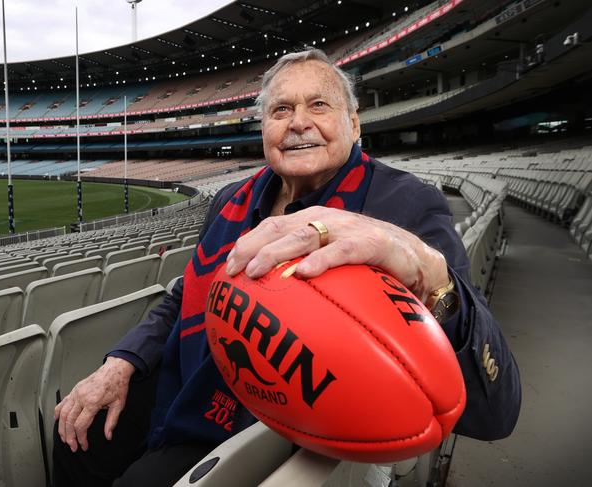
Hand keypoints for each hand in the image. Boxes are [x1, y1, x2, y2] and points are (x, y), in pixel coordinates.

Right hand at [54, 356, 134, 451]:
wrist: (115, 369)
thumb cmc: (117, 384)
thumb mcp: (119, 404)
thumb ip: (112, 422)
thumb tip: (108, 436)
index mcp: (92, 402)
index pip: (81, 425)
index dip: (81, 438)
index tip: (83, 446)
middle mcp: (81, 397)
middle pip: (69, 421)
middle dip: (69, 437)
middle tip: (72, 446)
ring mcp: (76, 393)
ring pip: (62, 414)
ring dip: (61, 428)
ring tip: (64, 438)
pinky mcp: (75, 390)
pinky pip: (62, 403)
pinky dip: (58, 413)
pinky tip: (57, 421)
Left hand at [225, 205, 448, 303]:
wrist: (415, 257)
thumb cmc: (367, 261)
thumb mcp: (330, 260)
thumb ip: (304, 266)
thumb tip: (271, 292)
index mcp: (312, 221)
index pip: (271, 226)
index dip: (247, 243)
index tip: (228, 266)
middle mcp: (326, 219)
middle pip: (280, 228)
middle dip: (252, 247)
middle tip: (234, 270)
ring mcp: (348, 229)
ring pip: (305, 235)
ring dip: (277, 252)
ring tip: (258, 270)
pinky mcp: (371, 242)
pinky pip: (343, 251)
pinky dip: (322, 260)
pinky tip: (305, 273)